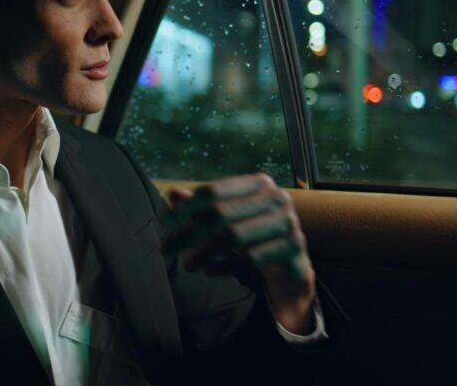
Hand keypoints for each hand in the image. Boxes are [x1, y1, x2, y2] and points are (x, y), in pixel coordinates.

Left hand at [162, 174, 316, 333]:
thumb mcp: (225, 220)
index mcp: (258, 183)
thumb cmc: (251, 236)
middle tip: (165, 249)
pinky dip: (224, 266)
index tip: (163, 223)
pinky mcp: (293, 248)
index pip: (212, 192)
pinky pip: (250, 258)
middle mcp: (276, 197)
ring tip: (186, 265)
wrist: (289, 263)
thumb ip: (200, 206)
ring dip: (203, 252)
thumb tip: (172, 192)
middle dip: (187, 232)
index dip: (184, 208)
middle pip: (219, 213)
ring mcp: (288, 221)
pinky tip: (208, 272)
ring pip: (233, 236)